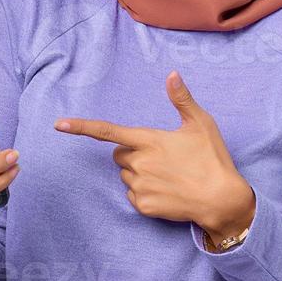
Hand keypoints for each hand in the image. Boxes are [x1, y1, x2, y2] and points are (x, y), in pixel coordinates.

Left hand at [53, 70, 254, 239]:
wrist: (222, 200)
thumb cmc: (212, 159)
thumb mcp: (201, 124)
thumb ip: (182, 99)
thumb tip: (172, 74)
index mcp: (149, 140)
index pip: (108, 131)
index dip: (81, 127)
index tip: (59, 124)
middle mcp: (139, 163)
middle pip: (119, 155)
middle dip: (132, 154)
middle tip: (161, 158)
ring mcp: (140, 185)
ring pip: (126, 175)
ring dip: (139, 174)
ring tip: (168, 176)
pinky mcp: (143, 206)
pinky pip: (133, 195)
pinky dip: (145, 193)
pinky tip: (166, 192)